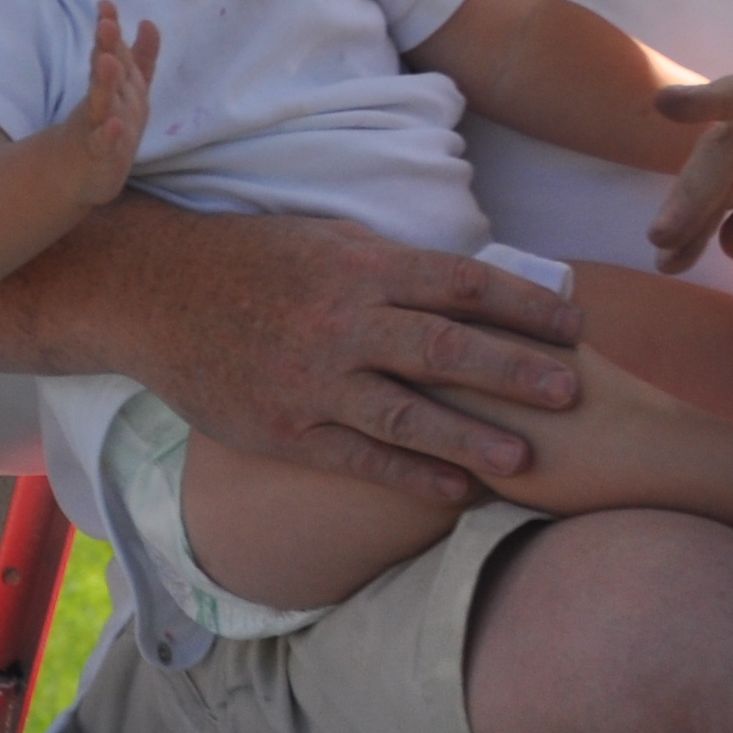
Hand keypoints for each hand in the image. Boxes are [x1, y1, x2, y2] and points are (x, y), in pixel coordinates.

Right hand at [59, 1, 160, 204]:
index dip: (110, 29)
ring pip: (101, 102)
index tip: (106, 5)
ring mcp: (97, 127)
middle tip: (106, 24)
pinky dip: (108, 135)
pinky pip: (104, 144)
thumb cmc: (107, 123)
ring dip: (104, 83)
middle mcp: (102, 100)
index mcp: (112, 84)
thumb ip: (139, 57)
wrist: (78, 172)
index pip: (110, 51)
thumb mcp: (127, 89)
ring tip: (106, 62)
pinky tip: (114, 126)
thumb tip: (148, 22)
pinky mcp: (98, 155)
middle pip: (105, 71)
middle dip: (106, 47)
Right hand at [122, 209, 590, 505]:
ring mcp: (314, 380)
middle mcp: (344, 322)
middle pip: (443, 347)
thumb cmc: (258, 260)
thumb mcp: (332, 240)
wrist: (159, 294)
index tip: (573, 324)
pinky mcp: (284, 428)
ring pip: (405, 412)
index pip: (460, 282)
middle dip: (513, 370)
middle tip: (572, 390)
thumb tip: (476, 284)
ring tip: (525, 460)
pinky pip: (357, 458)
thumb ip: (399, 267)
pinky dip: (409, 476)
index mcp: (363, 266)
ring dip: (470, 437)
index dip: (521, 304)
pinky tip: (454, 492)